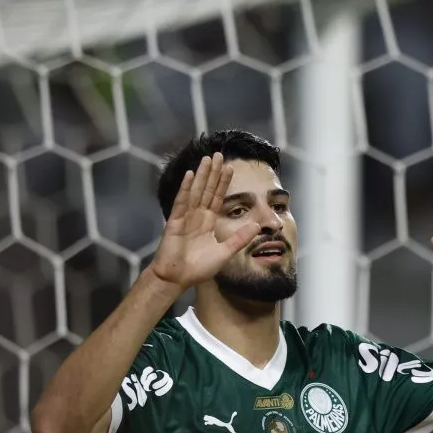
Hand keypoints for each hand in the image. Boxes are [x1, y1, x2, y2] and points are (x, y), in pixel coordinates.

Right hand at [149, 152, 259, 289]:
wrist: (177, 278)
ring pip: (195, 191)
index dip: (223, 182)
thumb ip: (240, 238)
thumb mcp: (225, 252)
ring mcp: (185, 217)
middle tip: (218, 154)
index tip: (230, 167)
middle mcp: (197, 216)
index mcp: (208, 222)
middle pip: (207, 189)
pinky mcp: (174, 221)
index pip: (218, 197)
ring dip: (201, 175)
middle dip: (213, 172)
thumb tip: (258, 226)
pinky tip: (189, 174)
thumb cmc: (198, 268)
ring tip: (207, 158)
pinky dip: (185, 188)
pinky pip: (181, 202)